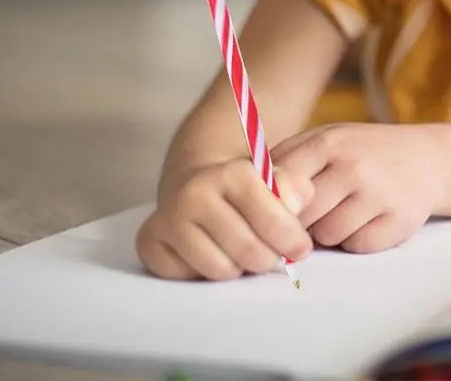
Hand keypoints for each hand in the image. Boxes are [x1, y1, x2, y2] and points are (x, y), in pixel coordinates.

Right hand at [135, 159, 313, 280]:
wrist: (196, 185)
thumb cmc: (244, 189)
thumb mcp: (275, 180)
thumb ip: (295, 190)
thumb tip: (299, 204)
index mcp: (233, 172)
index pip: (274, 221)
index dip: (292, 239)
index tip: (301, 247)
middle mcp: (196, 191)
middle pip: (250, 251)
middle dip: (268, 259)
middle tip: (272, 255)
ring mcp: (169, 217)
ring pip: (221, 270)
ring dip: (238, 268)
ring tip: (240, 252)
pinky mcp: (149, 242)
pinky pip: (190, 278)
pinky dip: (205, 273)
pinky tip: (210, 253)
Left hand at [271, 123, 442, 253]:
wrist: (428, 158)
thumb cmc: (364, 151)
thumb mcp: (327, 138)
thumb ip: (288, 159)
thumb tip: (245, 193)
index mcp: (329, 142)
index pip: (280, 184)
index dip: (272, 203)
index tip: (273, 211)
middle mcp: (353, 166)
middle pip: (300, 216)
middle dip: (300, 222)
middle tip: (313, 214)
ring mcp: (377, 194)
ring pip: (326, 236)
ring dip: (329, 232)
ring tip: (345, 211)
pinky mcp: (397, 221)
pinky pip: (356, 246)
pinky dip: (356, 240)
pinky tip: (368, 219)